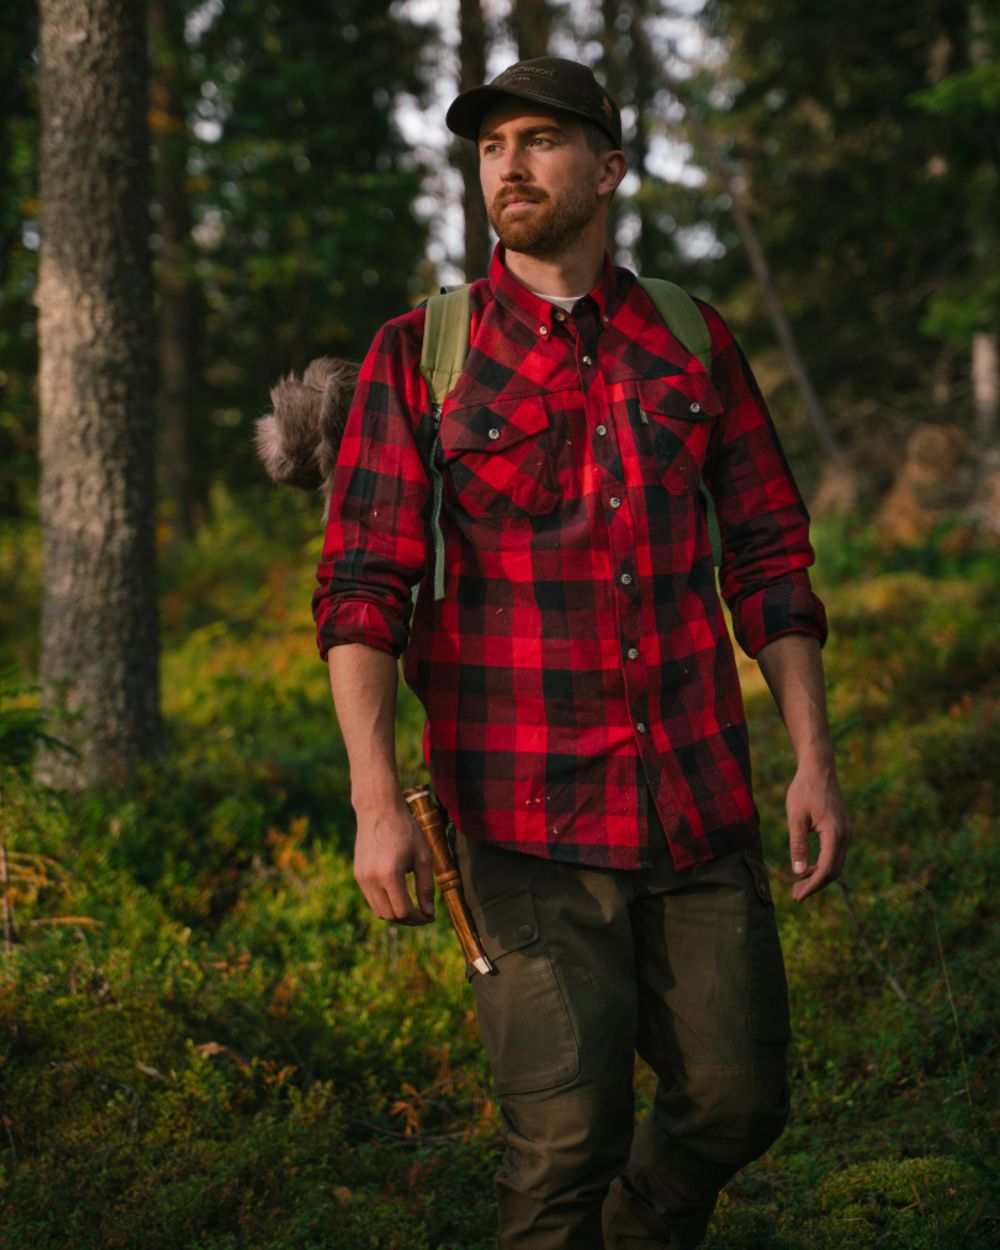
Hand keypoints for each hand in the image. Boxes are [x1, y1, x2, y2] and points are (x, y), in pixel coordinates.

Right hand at [353, 798, 435, 924]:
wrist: (378, 809)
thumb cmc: (405, 829)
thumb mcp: (422, 856)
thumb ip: (426, 886)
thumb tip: (428, 912)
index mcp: (390, 874)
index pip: (403, 911)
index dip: (419, 918)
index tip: (430, 916)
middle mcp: (372, 879)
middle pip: (390, 915)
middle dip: (408, 920)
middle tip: (422, 914)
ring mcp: (361, 878)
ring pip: (378, 911)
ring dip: (395, 914)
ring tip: (411, 907)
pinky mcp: (357, 875)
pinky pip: (371, 899)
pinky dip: (385, 903)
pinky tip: (398, 895)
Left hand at [786, 764, 851, 901]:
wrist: (818, 768)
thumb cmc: (804, 790)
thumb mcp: (795, 817)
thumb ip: (798, 844)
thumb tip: (798, 872)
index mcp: (835, 833)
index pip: (827, 869)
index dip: (812, 886)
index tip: (797, 896)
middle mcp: (846, 835)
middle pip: (833, 870)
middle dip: (815, 885)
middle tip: (795, 895)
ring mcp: (846, 832)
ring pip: (835, 863)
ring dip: (818, 876)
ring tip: (798, 885)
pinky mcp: (842, 829)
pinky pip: (835, 854)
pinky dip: (822, 864)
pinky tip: (806, 868)